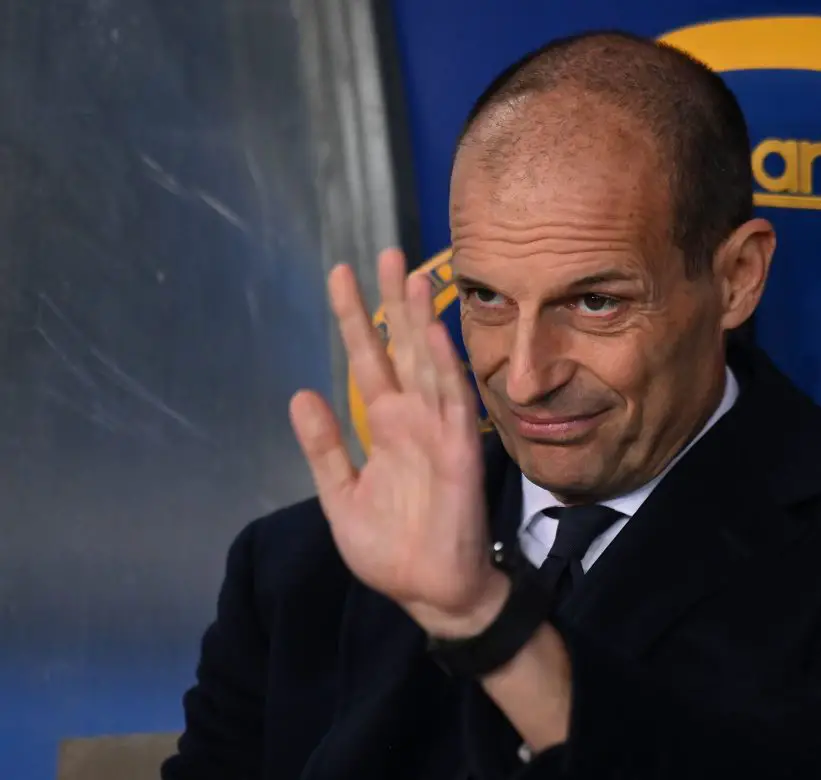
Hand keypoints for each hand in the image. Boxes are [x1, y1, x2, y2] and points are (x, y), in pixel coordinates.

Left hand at [289, 249, 508, 637]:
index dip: (355, 318)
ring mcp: (438, 432)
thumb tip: (301, 394)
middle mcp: (413, 419)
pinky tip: (433, 334)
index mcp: (385, 427)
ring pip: (429, 364)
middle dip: (391, 301)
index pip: (369, 360)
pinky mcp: (459, 452)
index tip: (340, 274)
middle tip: (385, 252)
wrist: (431, 591)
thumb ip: (325, 447)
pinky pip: (452, 403)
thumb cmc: (391, 547)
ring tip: (410, 276)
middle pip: (401, 348)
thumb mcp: (341, 496)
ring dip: (420, 322)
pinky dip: (443, 368)